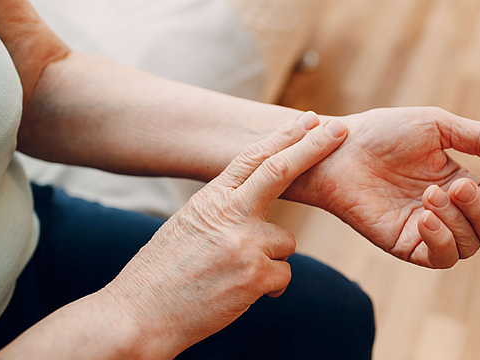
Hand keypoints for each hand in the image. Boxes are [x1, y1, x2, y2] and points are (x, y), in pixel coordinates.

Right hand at [103, 112, 347, 358]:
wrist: (140, 316)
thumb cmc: (161, 272)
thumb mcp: (188, 225)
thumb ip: (223, 209)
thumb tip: (255, 205)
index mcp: (210, 198)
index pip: (253, 158)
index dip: (283, 136)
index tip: (306, 120)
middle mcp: (230, 214)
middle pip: (281, 171)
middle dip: (314, 147)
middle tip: (338, 129)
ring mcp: (245, 243)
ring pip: (285, 241)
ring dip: (270, 257)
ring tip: (233, 274)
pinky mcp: (256, 275)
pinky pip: (283, 274)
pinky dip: (268, 286)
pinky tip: (239, 293)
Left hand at [285, 107, 479, 268]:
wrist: (338, 148)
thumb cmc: (382, 133)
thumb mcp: (436, 126)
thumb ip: (478, 137)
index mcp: (460, 183)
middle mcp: (447, 211)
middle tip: (456, 185)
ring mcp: (425, 229)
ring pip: (468, 247)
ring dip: (459, 222)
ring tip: (431, 193)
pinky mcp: (402, 243)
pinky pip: (437, 258)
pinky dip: (441, 241)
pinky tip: (426, 217)